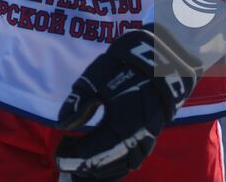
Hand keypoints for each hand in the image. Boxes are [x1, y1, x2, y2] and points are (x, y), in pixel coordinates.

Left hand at [55, 27, 200, 179]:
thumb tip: (63, 124)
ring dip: (100, 171)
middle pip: (107, 164)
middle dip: (83, 167)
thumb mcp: (101, 72)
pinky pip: (133, 161)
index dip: (73, 156)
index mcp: (124, 121)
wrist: (167, 55)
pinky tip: (102, 166)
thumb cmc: (131, 61)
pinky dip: (116, 168)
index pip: (93, 151)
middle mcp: (138, 136)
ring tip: (79, 169)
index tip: (58, 154)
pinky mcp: (151, 136)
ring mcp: (148, 137)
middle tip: (64, 162)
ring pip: (123, 166)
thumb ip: (81, 98)